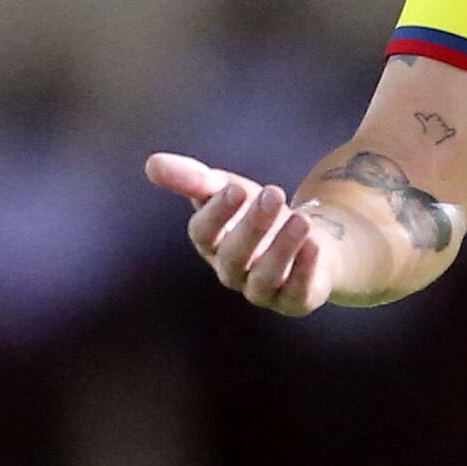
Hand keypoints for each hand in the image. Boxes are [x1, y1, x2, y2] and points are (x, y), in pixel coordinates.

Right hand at [145, 152, 340, 315]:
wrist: (310, 240)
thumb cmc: (257, 213)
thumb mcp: (228, 189)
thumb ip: (193, 179)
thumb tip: (151, 164)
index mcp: (211, 244)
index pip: (203, 233)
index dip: (216, 213)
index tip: (236, 188)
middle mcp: (232, 271)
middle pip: (234, 254)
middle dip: (253, 225)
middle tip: (273, 194)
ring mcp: (262, 290)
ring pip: (265, 276)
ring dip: (282, 248)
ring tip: (301, 220)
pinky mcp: (294, 301)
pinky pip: (296, 291)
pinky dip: (305, 269)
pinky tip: (315, 244)